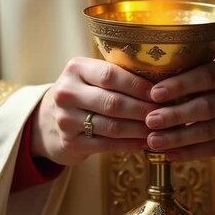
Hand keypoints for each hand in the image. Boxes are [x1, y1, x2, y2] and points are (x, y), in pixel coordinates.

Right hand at [31, 57, 157, 164]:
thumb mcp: (90, 77)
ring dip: (140, 129)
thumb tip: (162, 82)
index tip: (160, 93)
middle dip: (144, 110)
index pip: (110, 75)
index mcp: (76, 69)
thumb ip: (118, 75)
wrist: (47, 121)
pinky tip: (144, 143)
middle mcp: (67, 92)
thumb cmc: (83, 94)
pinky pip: (107, 145)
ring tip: (160, 130)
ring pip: (112, 126)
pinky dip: (129, 144)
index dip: (138, 85)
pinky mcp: (70, 143)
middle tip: (166, 114)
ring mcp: (65, 119)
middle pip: (113, 102)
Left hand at [145, 49, 214, 161]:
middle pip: (205, 107)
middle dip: (174, 115)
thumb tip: (156, 74)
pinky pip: (214, 149)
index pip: (207, 76)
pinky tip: (170, 154)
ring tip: (153, 140)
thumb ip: (202, 66)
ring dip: (177, 138)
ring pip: (207, 131)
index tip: (154, 93)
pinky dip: (190, 153)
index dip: (180, 85)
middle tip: (149, 120)